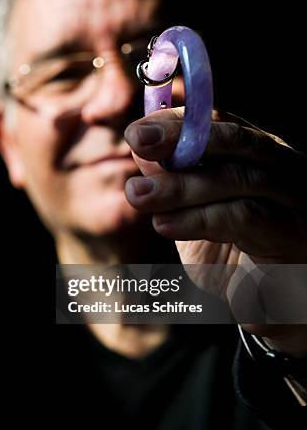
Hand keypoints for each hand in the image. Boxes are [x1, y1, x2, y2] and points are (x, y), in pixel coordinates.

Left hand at [124, 108, 306, 351]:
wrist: (274, 308)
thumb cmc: (233, 256)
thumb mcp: (195, 214)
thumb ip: (174, 183)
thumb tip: (142, 149)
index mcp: (260, 158)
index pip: (223, 124)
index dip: (179, 121)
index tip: (139, 130)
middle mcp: (285, 170)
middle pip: (236, 141)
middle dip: (182, 138)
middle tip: (138, 140)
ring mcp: (296, 201)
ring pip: (238, 178)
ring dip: (181, 185)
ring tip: (138, 194)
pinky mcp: (295, 236)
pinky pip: (245, 218)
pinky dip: (200, 218)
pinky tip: (165, 223)